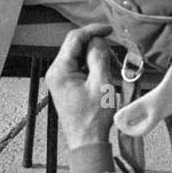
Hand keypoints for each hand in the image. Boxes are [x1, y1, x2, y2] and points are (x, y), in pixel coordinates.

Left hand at [46, 25, 117, 150]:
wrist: (87, 143)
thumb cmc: (93, 119)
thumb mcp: (101, 83)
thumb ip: (99, 56)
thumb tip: (98, 40)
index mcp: (60, 70)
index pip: (74, 38)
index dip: (93, 30)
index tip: (109, 29)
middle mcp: (56, 73)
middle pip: (77, 47)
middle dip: (98, 48)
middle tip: (114, 59)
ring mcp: (60, 80)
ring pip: (81, 58)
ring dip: (98, 60)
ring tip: (113, 71)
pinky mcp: (67, 86)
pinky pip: (81, 69)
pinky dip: (94, 69)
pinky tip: (107, 78)